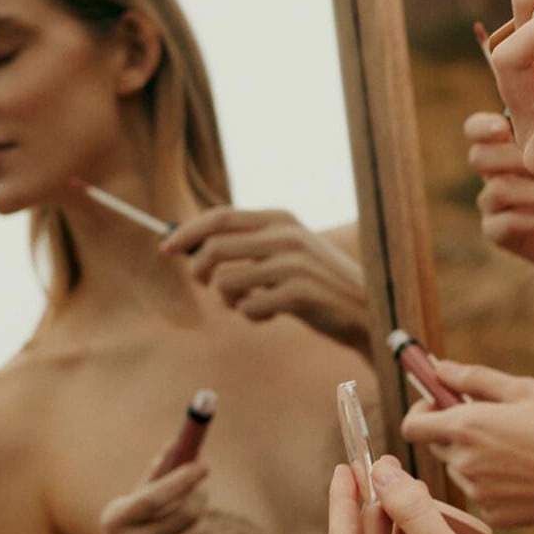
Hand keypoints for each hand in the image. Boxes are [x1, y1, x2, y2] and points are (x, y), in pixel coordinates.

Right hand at [91, 449, 211, 533]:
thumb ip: (153, 480)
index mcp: (114, 521)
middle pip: (187, 513)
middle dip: (201, 502)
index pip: (152, 496)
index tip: (203, 466)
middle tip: (201, 497)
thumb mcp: (133, 515)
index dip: (181, 479)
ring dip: (203, 532)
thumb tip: (174, 443)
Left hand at [161, 207, 369, 353]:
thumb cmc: (318, 283)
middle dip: (199, 271)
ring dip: (229, 299)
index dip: (187, 232)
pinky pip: (248, 308)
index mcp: (282, 219)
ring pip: (225, 281)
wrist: (367, 310)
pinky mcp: (300, 294)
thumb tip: (191, 245)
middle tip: (208, 287)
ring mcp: (294, 264)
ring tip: (251, 303)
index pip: (220, 217)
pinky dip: (252, 316)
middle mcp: (287, 235)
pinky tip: (272, 314)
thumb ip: (249, 243)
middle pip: (214, 248)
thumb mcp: (288, 251)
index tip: (165, 248)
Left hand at [400, 360, 533, 533]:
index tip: (443, 403)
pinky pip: (484, 493)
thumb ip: (474, 379)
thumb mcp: (526, 390)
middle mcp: (465, 463)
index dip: (423, 411)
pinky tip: (531, 473)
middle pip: (438, 446)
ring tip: (523, 448)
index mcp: (468, 426)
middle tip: (495, 420)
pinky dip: (497, 482)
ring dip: (478, 457)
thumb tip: (439, 369)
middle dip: (456, 431)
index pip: (412, 425)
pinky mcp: (496, 516)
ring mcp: (479, 494)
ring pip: (463, 470)